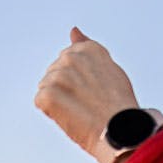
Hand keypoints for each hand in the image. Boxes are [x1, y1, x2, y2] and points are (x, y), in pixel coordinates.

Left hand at [35, 27, 138, 157]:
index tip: (96, 90)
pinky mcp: (47, 94)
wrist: (122, 131)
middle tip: (90, 102)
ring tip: (82, 110)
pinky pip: (41, 102)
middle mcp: (71, 56)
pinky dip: (53, 112)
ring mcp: (58, 75)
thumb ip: (87, 47)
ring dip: (59, 100)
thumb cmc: (119, 103)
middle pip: (56, 71)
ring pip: (47, 86)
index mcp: (88, 49)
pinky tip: (72, 116)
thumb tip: (73, 30)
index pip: (70, 59)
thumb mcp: (108, 67)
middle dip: (67, 87)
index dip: (81, 78)